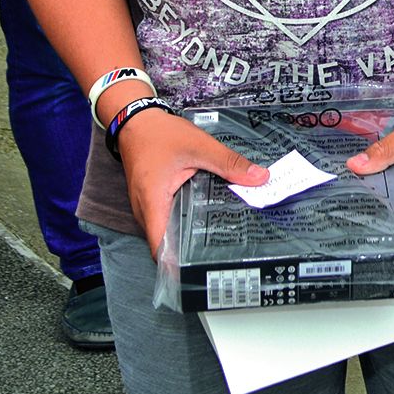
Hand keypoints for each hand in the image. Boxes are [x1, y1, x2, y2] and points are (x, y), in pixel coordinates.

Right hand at [120, 109, 268, 256]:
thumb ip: (229, 163)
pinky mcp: (149, 199)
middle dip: (187, 254)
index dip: (177, 265)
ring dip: (183, 238)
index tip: (199, 273)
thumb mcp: (199, 146)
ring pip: (164, 231)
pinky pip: (164, 218)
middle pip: (164, 244)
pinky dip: (179, 222)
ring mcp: (144, 206)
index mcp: (153, 203)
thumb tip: (259, 178)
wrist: (134, 119)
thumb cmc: (160, 134)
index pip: (161, 248)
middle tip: (219, 258)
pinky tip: (201, 218)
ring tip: (215, 243)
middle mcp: (144, 211)